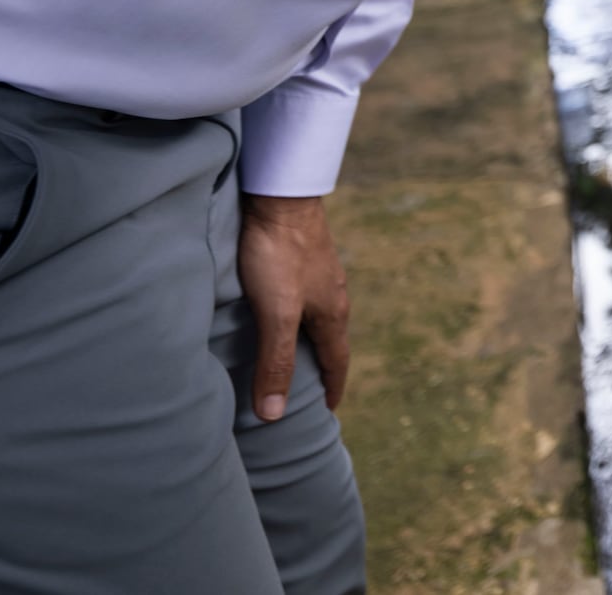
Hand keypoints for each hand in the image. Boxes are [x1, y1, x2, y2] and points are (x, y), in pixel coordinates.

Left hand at [238, 193, 351, 422]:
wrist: (280, 196)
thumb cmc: (279, 254)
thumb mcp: (276, 313)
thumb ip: (275, 361)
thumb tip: (274, 414)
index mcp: (332, 314)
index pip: (337, 361)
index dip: (331, 389)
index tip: (327, 413)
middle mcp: (332, 296)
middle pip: (330, 341)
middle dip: (322, 368)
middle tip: (307, 393)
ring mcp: (319, 275)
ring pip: (316, 319)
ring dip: (307, 342)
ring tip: (289, 357)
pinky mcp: (303, 259)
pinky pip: (304, 300)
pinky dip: (295, 319)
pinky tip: (278, 314)